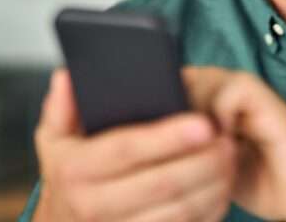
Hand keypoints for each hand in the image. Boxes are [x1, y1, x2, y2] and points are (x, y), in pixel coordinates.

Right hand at [33, 68, 235, 221]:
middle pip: (161, 183)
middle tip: (228, 140)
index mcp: (75, 170)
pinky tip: (223, 189)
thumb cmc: (67, 174)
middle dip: (202, 161)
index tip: (203, 123)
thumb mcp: (54, 138)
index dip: (168, 137)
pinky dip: (208, 210)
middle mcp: (92, 205)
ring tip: (231, 160)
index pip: (127, 149)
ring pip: (177, 211)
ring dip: (212, 186)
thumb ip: (63, 106)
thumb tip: (68, 76)